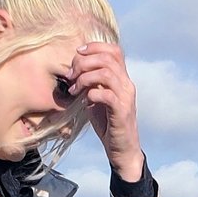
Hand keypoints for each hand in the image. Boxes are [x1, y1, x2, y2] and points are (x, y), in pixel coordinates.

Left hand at [67, 41, 142, 180]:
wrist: (122, 150)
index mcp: (122, 78)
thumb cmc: (108, 124)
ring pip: (105, 73)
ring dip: (84, 78)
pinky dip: (91, 94)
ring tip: (74, 90)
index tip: (77, 54)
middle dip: (83, 63)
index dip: (94, 47)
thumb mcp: (98, 98)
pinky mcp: (121, 112)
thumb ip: (91, 83)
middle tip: (71, 76)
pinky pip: (106, 94)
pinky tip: (85, 102)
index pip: (114, 50)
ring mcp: (125, 98)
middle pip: (107, 58)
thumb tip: (74, 69)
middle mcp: (127, 84)